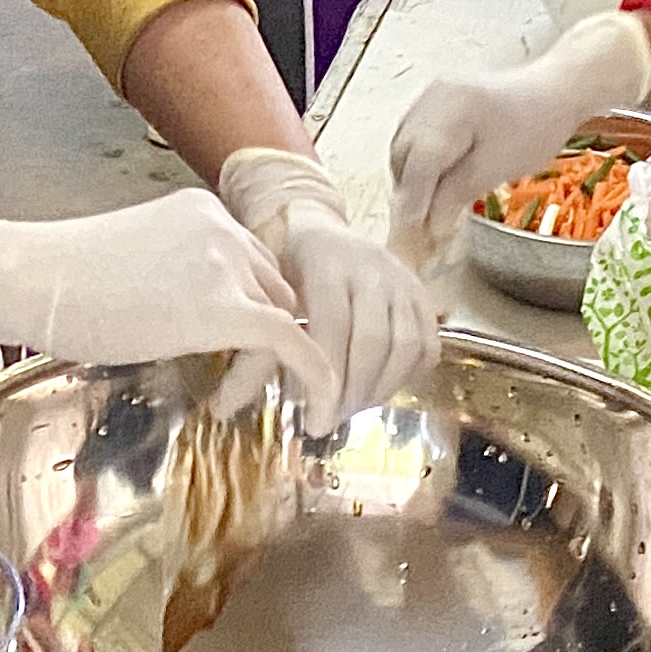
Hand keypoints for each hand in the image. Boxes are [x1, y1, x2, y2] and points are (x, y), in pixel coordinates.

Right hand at [0, 194, 333, 409]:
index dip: (255, 306)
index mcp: (202, 212)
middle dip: (269, 333)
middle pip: (275, 287)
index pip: (252, 262)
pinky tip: (317, 407)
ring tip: (256, 400)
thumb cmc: (61, 279)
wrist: (32, 278)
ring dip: (277, 360)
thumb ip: (177, 274)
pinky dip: (315, 375)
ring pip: (285, 317)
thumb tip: (186, 315)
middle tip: (256, 378)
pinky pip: (293, 342)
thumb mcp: (137, 260)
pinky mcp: (227, 308)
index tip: (250, 345)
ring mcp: (228, 265)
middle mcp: (224, 229)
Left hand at [216, 147, 440, 419]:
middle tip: (332, 420)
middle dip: (354, 393)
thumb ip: (252, 355)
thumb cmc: (283, 272)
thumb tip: (222, 410)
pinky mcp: (422, 292)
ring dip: (380, 388)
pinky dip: (407, 376)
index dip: (325, 383)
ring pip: (406, 344)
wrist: (315, 229)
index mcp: (325, 265)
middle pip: (373, 342)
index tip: (313, 423)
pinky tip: (378, 389)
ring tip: (353, 408)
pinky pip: (428, 344)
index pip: (332, 330)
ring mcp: (402, 278)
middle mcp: (370, 267)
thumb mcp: (264, 303)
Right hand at [386, 14, 650, 262]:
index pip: (420, 161)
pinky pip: (412, 139)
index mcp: (451, 107)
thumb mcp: (497, 167)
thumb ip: (457, 194)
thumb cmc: (535, 128)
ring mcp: (429, 97)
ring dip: (408, 182)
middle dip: (407, 195)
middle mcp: (432, 98)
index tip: (413, 233)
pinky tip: (430, 187)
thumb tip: (428, 226)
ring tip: (424, 213)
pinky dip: (416, 166)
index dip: (413, 200)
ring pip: (402, 148)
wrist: (552, 93)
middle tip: (417, 232)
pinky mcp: (433, 103)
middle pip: (403, 155)